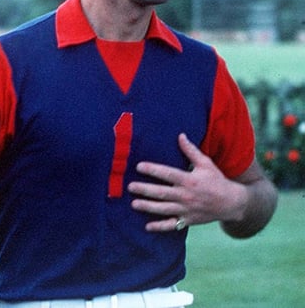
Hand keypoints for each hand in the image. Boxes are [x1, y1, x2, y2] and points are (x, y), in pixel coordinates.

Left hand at [127, 133, 246, 231]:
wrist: (232, 203)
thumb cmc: (217, 181)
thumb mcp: (206, 164)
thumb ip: (191, 151)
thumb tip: (180, 136)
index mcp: (190, 180)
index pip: (168, 174)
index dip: (153, 170)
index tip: (139, 166)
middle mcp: (186, 195)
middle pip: (162, 192)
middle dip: (145, 189)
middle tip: (130, 186)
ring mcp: (186, 209)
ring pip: (164, 209)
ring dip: (148, 207)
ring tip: (134, 204)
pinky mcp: (188, 220)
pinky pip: (172, 225)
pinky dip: (160, 227)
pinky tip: (147, 226)